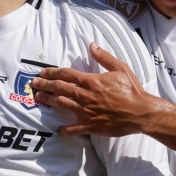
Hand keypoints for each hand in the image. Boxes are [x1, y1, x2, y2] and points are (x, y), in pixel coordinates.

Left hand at [30, 43, 154, 136]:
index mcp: (91, 81)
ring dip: (48, 101)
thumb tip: (92, 45)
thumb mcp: (120, 68)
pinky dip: (65, 130)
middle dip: (45, 85)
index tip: (43, 72)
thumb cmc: (132, 90)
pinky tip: (59, 129)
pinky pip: (73, 129)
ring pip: (61, 105)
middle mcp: (85, 96)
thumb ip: (104, 57)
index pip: (66, 74)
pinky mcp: (91, 126)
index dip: (52, 72)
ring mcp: (86, 112)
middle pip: (59, 88)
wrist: (141, 112)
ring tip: (39, 98)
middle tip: (34, 84)